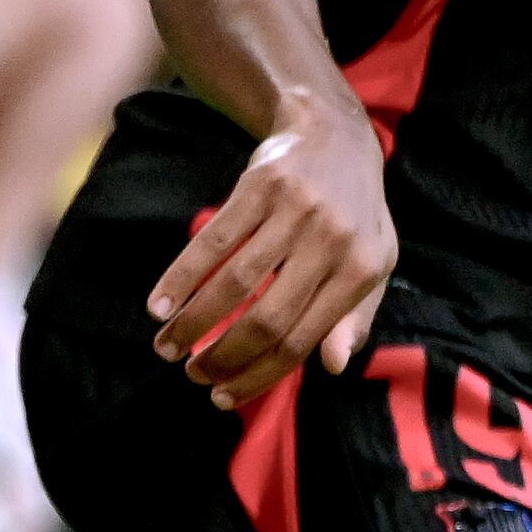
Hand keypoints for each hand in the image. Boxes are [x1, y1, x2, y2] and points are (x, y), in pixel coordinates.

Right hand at [146, 102, 393, 406]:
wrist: (334, 135)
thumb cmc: (354, 215)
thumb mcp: (373, 265)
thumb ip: (355, 316)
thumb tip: (331, 367)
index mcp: (361, 272)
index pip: (303, 341)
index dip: (259, 375)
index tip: (225, 396)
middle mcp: (332, 243)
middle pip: (267, 320)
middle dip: (223, 358)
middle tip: (192, 375)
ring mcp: (296, 212)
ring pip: (234, 284)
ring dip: (193, 323)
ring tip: (166, 348)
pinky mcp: (261, 186)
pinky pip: (213, 241)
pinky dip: (180, 278)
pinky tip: (158, 306)